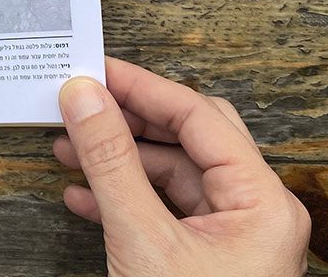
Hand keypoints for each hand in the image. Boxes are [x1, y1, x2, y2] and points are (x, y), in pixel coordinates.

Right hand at [55, 58, 310, 276]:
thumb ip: (112, 162)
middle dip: (130, 120)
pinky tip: (81, 196)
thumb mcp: (143, 240)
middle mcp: (254, 213)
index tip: (94, 70)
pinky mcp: (204, 262)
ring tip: (67, 147)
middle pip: (188, 139)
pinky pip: (163, 212)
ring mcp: (231, 240)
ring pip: (171, 176)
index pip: (198, 115)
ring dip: (118, 160)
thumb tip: (85, 97)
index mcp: (261, 201)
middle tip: (83, 100)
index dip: (141, 87)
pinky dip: (121, 198)